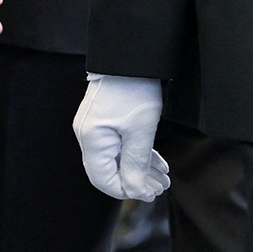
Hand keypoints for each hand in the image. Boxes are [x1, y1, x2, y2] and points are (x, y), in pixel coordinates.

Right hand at [73, 74, 170, 199]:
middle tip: (161, 187)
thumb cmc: (135, 89)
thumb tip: (135, 192)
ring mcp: (96, 128)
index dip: (126, 190)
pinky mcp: (105, 121)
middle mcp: (89, 136)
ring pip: (118, 158)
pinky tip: (157, 163)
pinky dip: (137, 154)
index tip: (149, 194)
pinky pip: (119, 145)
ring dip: (140, 169)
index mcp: (92, 140)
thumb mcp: (141, 131)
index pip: (103, 179)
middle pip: (110, 170)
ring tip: (163, 178)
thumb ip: (136, 164)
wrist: (131, 57)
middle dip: (137, 181)